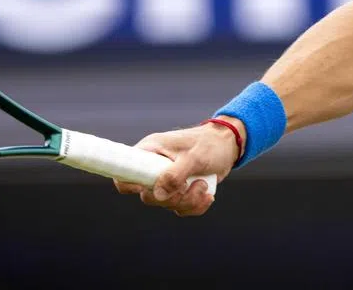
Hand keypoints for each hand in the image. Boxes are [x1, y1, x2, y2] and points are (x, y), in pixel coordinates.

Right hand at [113, 117, 243, 216]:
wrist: (228, 146)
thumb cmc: (209, 144)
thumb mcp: (194, 157)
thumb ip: (174, 175)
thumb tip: (156, 195)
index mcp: (149, 152)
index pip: (124, 171)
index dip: (129, 185)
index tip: (149, 188)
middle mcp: (154, 167)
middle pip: (146, 196)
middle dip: (170, 197)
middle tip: (187, 185)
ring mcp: (166, 180)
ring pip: (166, 204)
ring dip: (188, 201)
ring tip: (203, 185)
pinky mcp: (179, 190)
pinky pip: (180, 208)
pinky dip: (195, 206)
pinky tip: (208, 195)